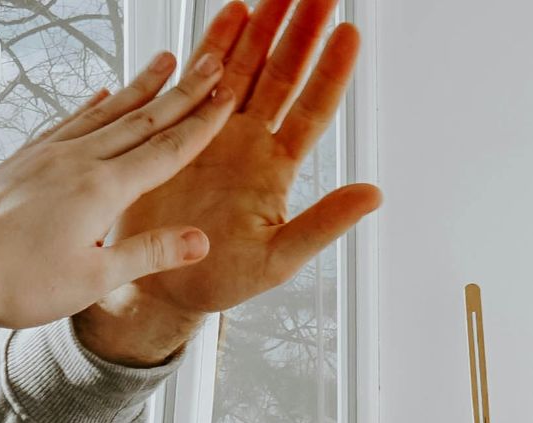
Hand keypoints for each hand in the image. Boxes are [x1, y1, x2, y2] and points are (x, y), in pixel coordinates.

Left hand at [0, 50, 232, 329]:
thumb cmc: (11, 281)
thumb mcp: (91, 279)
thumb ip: (147, 253)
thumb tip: (199, 241)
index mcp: (101, 189)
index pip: (166, 150)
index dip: (202, 123)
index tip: (229, 95)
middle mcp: (75, 161)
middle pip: (141, 118)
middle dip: (182, 91)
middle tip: (212, 61)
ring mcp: (45, 156)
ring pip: (104, 112)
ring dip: (138, 87)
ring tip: (164, 63)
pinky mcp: (21, 160)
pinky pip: (64, 122)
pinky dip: (88, 107)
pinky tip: (97, 97)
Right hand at [74, 0, 383, 365]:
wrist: (159, 285)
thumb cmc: (219, 280)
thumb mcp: (277, 260)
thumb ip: (322, 225)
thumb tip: (374, 194)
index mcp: (275, 169)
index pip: (312, 110)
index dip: (330, 73)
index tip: (348, 34)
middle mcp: (249, 143)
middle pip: (281, 76)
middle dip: (299, 32)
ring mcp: (213, 134)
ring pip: (244, 70)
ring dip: (260, 30)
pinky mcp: (177, 134)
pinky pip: (198, 82)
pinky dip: (213, 48)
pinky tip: (229, 15)